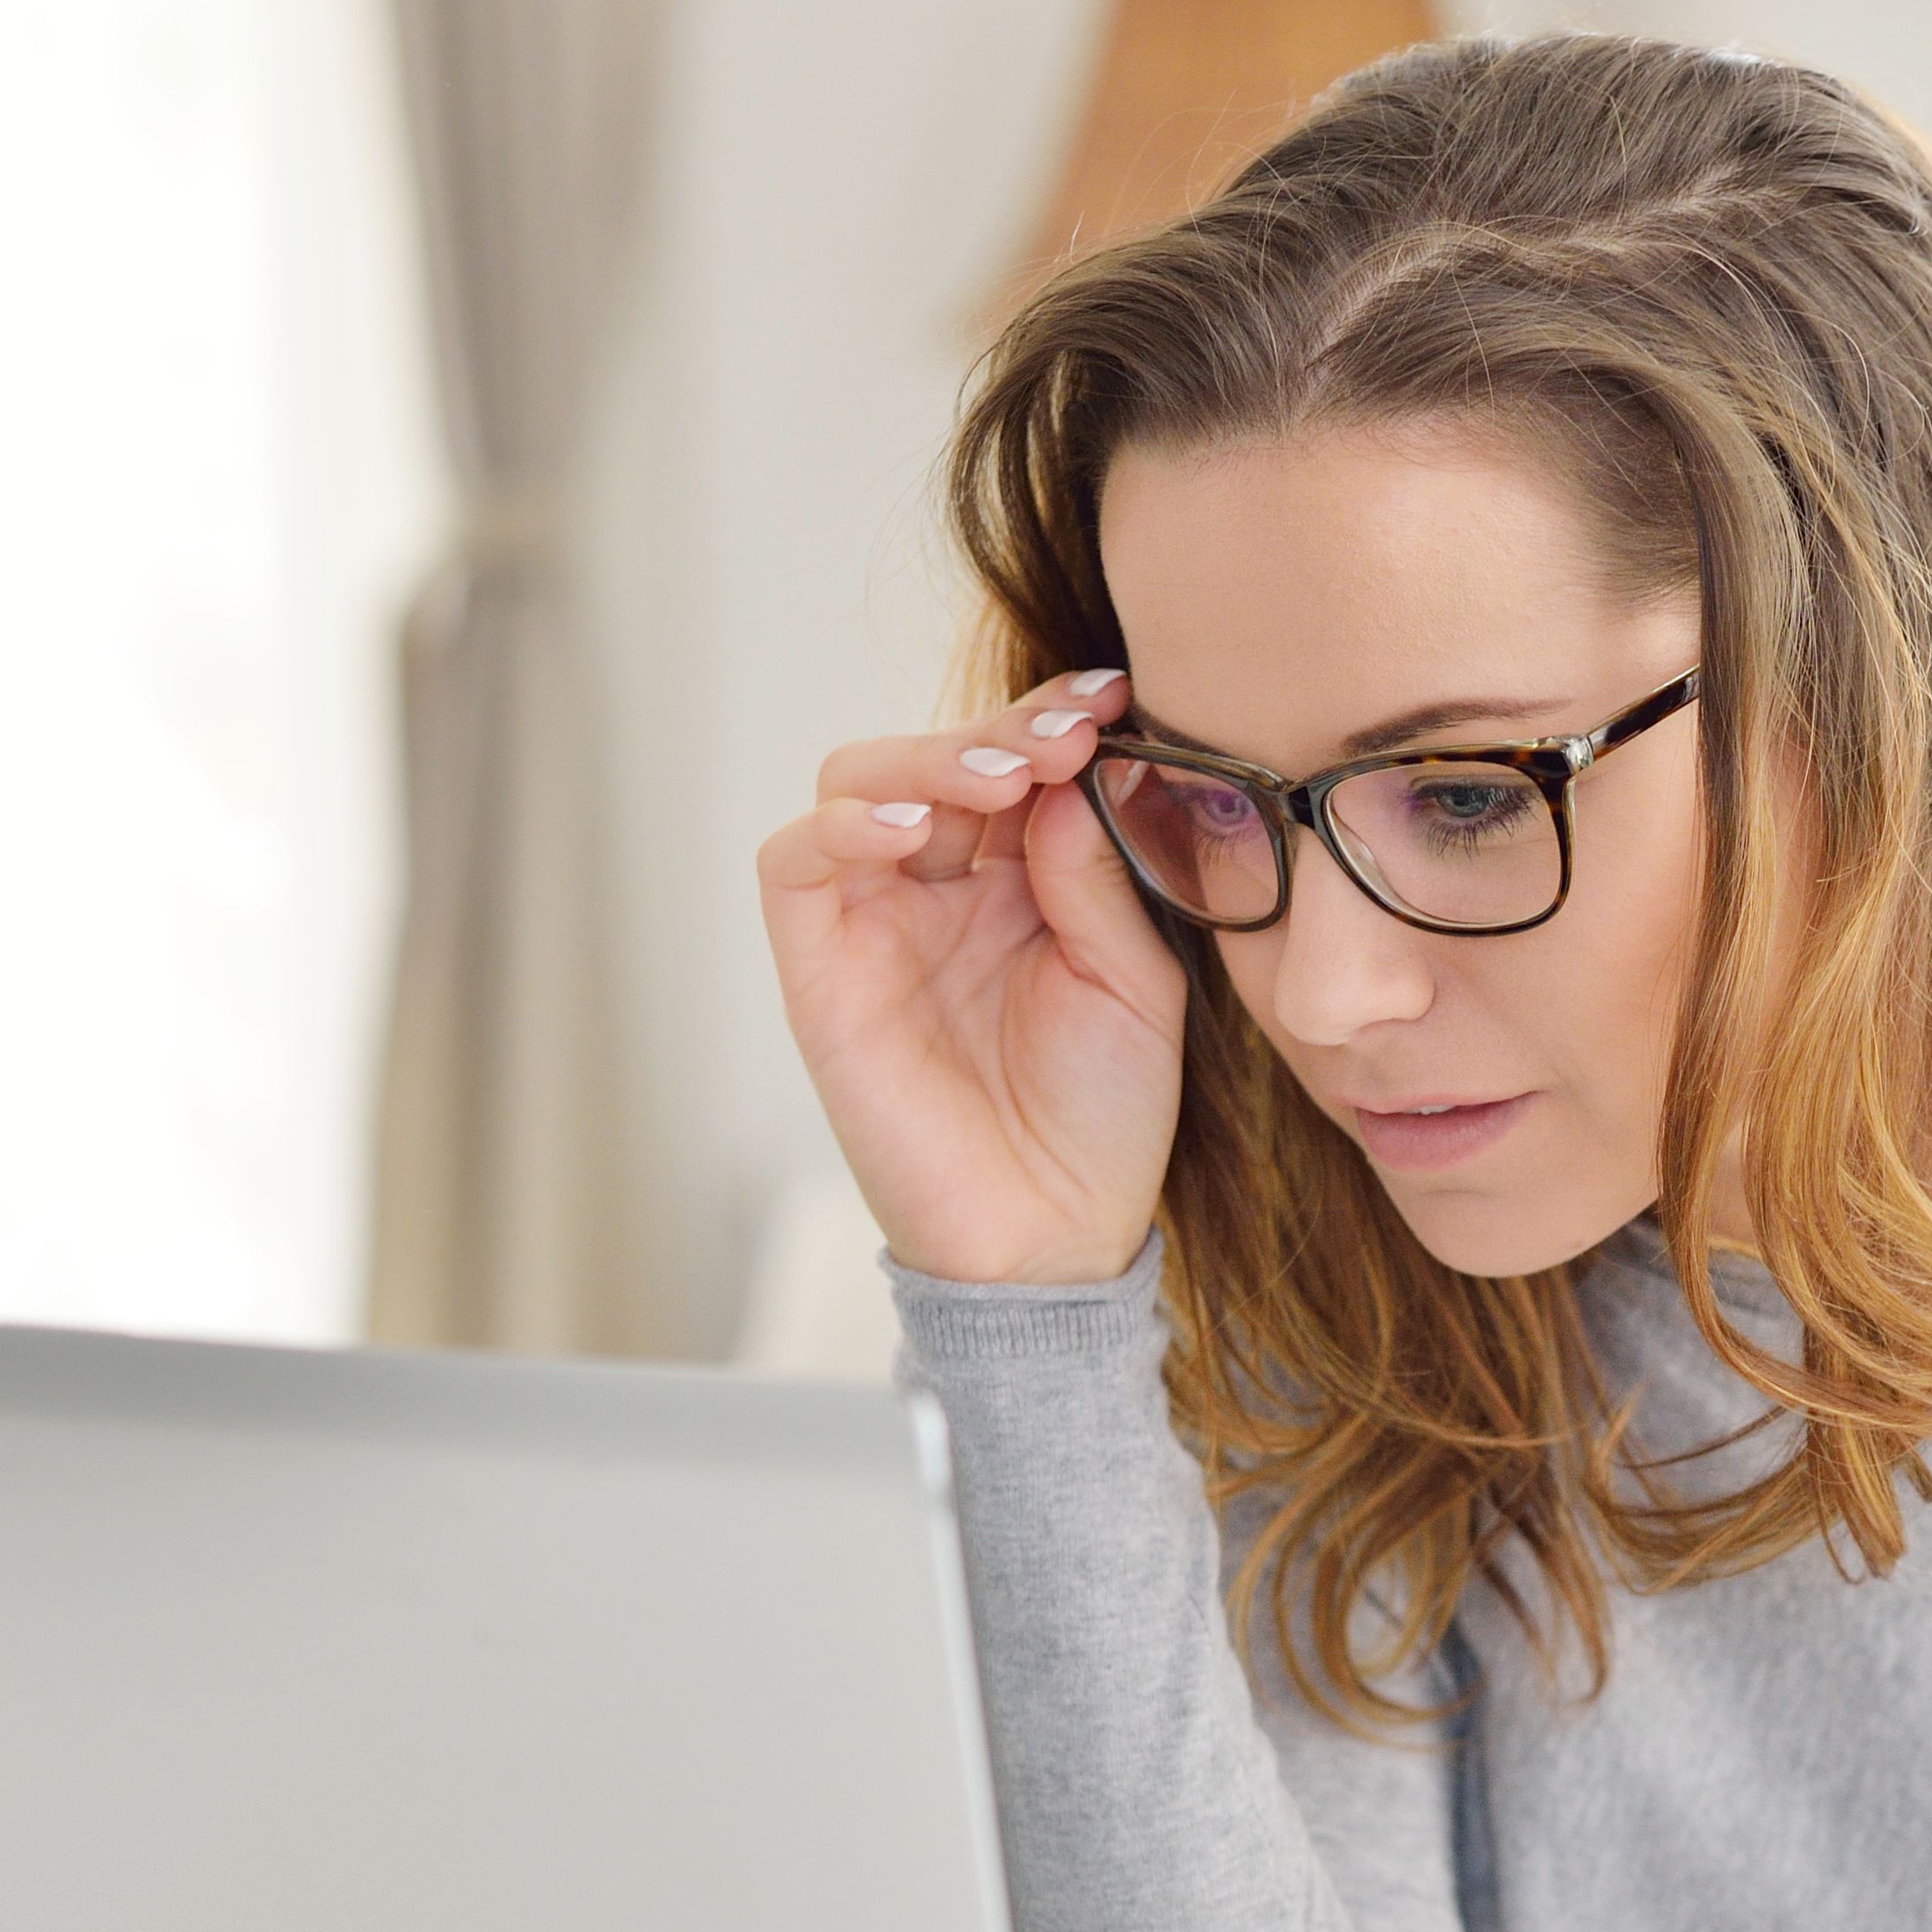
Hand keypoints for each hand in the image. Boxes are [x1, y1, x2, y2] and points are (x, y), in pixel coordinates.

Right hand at [756, 670, 1187, 1288]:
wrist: (1054, 1236)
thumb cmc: (1105, 1118)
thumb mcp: (1135, 982)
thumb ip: (1097, 875)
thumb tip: (1065, 775)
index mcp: (1022, 880)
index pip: (1016, 763)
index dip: (1052, 717)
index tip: (1111, 696)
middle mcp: (943, 888)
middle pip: (936, 759)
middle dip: (997, 732)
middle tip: (1059, 738)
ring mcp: (876, 923)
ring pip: (858, 786)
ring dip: (925, 762)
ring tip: (999, 778)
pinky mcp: (820, 969)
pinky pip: (796, 866)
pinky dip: (841, 828)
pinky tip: (909, 833)